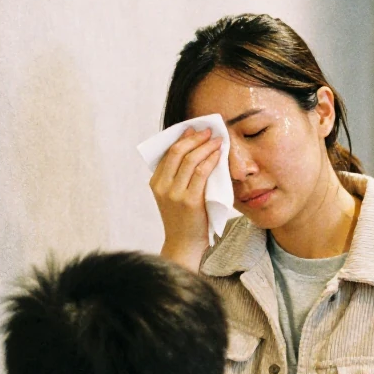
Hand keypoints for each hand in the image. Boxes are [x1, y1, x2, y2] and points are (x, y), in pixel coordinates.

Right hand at [150, 128, 223, 270]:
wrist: (184, 244)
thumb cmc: (184, 219)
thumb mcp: (174, 196)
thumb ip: (178, 177)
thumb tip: (194, 152)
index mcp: (156, 183)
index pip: (168, 153)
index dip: (182, 138)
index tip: (194, 129)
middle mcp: (162, 187)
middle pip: (177, 152)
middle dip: (194, 138)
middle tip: (208, 130)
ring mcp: (174, 194)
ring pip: (190, 160)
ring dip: (205, 146)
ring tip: (216, 139)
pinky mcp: (189, 201)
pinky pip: (201, 173)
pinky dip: (210, 160)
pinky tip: (218, 154)